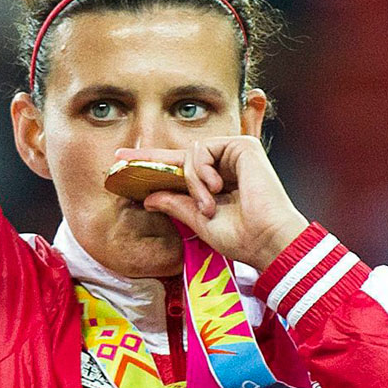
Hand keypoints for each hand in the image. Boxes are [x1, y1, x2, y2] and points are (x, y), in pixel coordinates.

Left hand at [131, 140, 308, 273]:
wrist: (267, 241)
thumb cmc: (241, 237)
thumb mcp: (198, 220)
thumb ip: (175, 203)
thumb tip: (148, 197)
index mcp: (220, 182)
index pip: (182, 169)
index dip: (154, 165)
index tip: (124, 164)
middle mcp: (228, 164)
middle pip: (182, 156)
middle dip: (150, 158)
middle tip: (120, 157)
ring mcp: (236, 153)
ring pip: (190, 156)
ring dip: (192, 182)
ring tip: (208, 205)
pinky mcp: (243, 146)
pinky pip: (202, 151)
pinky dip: (201, 172)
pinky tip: (216, 189)